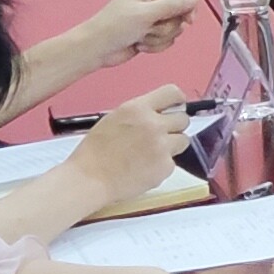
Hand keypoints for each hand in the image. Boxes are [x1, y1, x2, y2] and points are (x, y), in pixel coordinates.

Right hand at [68, 85, 193, 208]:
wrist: (89, 179)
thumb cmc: (95, 151)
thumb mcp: (114, 119)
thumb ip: (139, 113)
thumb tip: (158, 113)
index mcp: (138, 108)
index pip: (173, 93)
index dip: (177, 101)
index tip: (176, 108)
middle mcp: (153, 124)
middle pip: (183, 119)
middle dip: (173, 127)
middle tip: (158, 136)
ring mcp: (162, 146)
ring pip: (183, 140)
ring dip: (171, 146)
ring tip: (150, 154)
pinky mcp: (165, 167)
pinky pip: (172, 162)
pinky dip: (162, 166)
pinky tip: (144, 169)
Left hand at [81, 0, 199, 70]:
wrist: (97, 49)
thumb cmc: (111, 27)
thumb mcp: (145, 14)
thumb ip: (172, 5)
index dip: (188, 4)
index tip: (187, 20)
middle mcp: (152, 0)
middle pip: (181, 11)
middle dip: (168, 25)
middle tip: (152, 27)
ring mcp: (152, 17)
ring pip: (175, 28)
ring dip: (160, 36)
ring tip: (142, 35)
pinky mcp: (151, 32)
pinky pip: (167, 39)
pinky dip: (156, 45)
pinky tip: (140, 43)